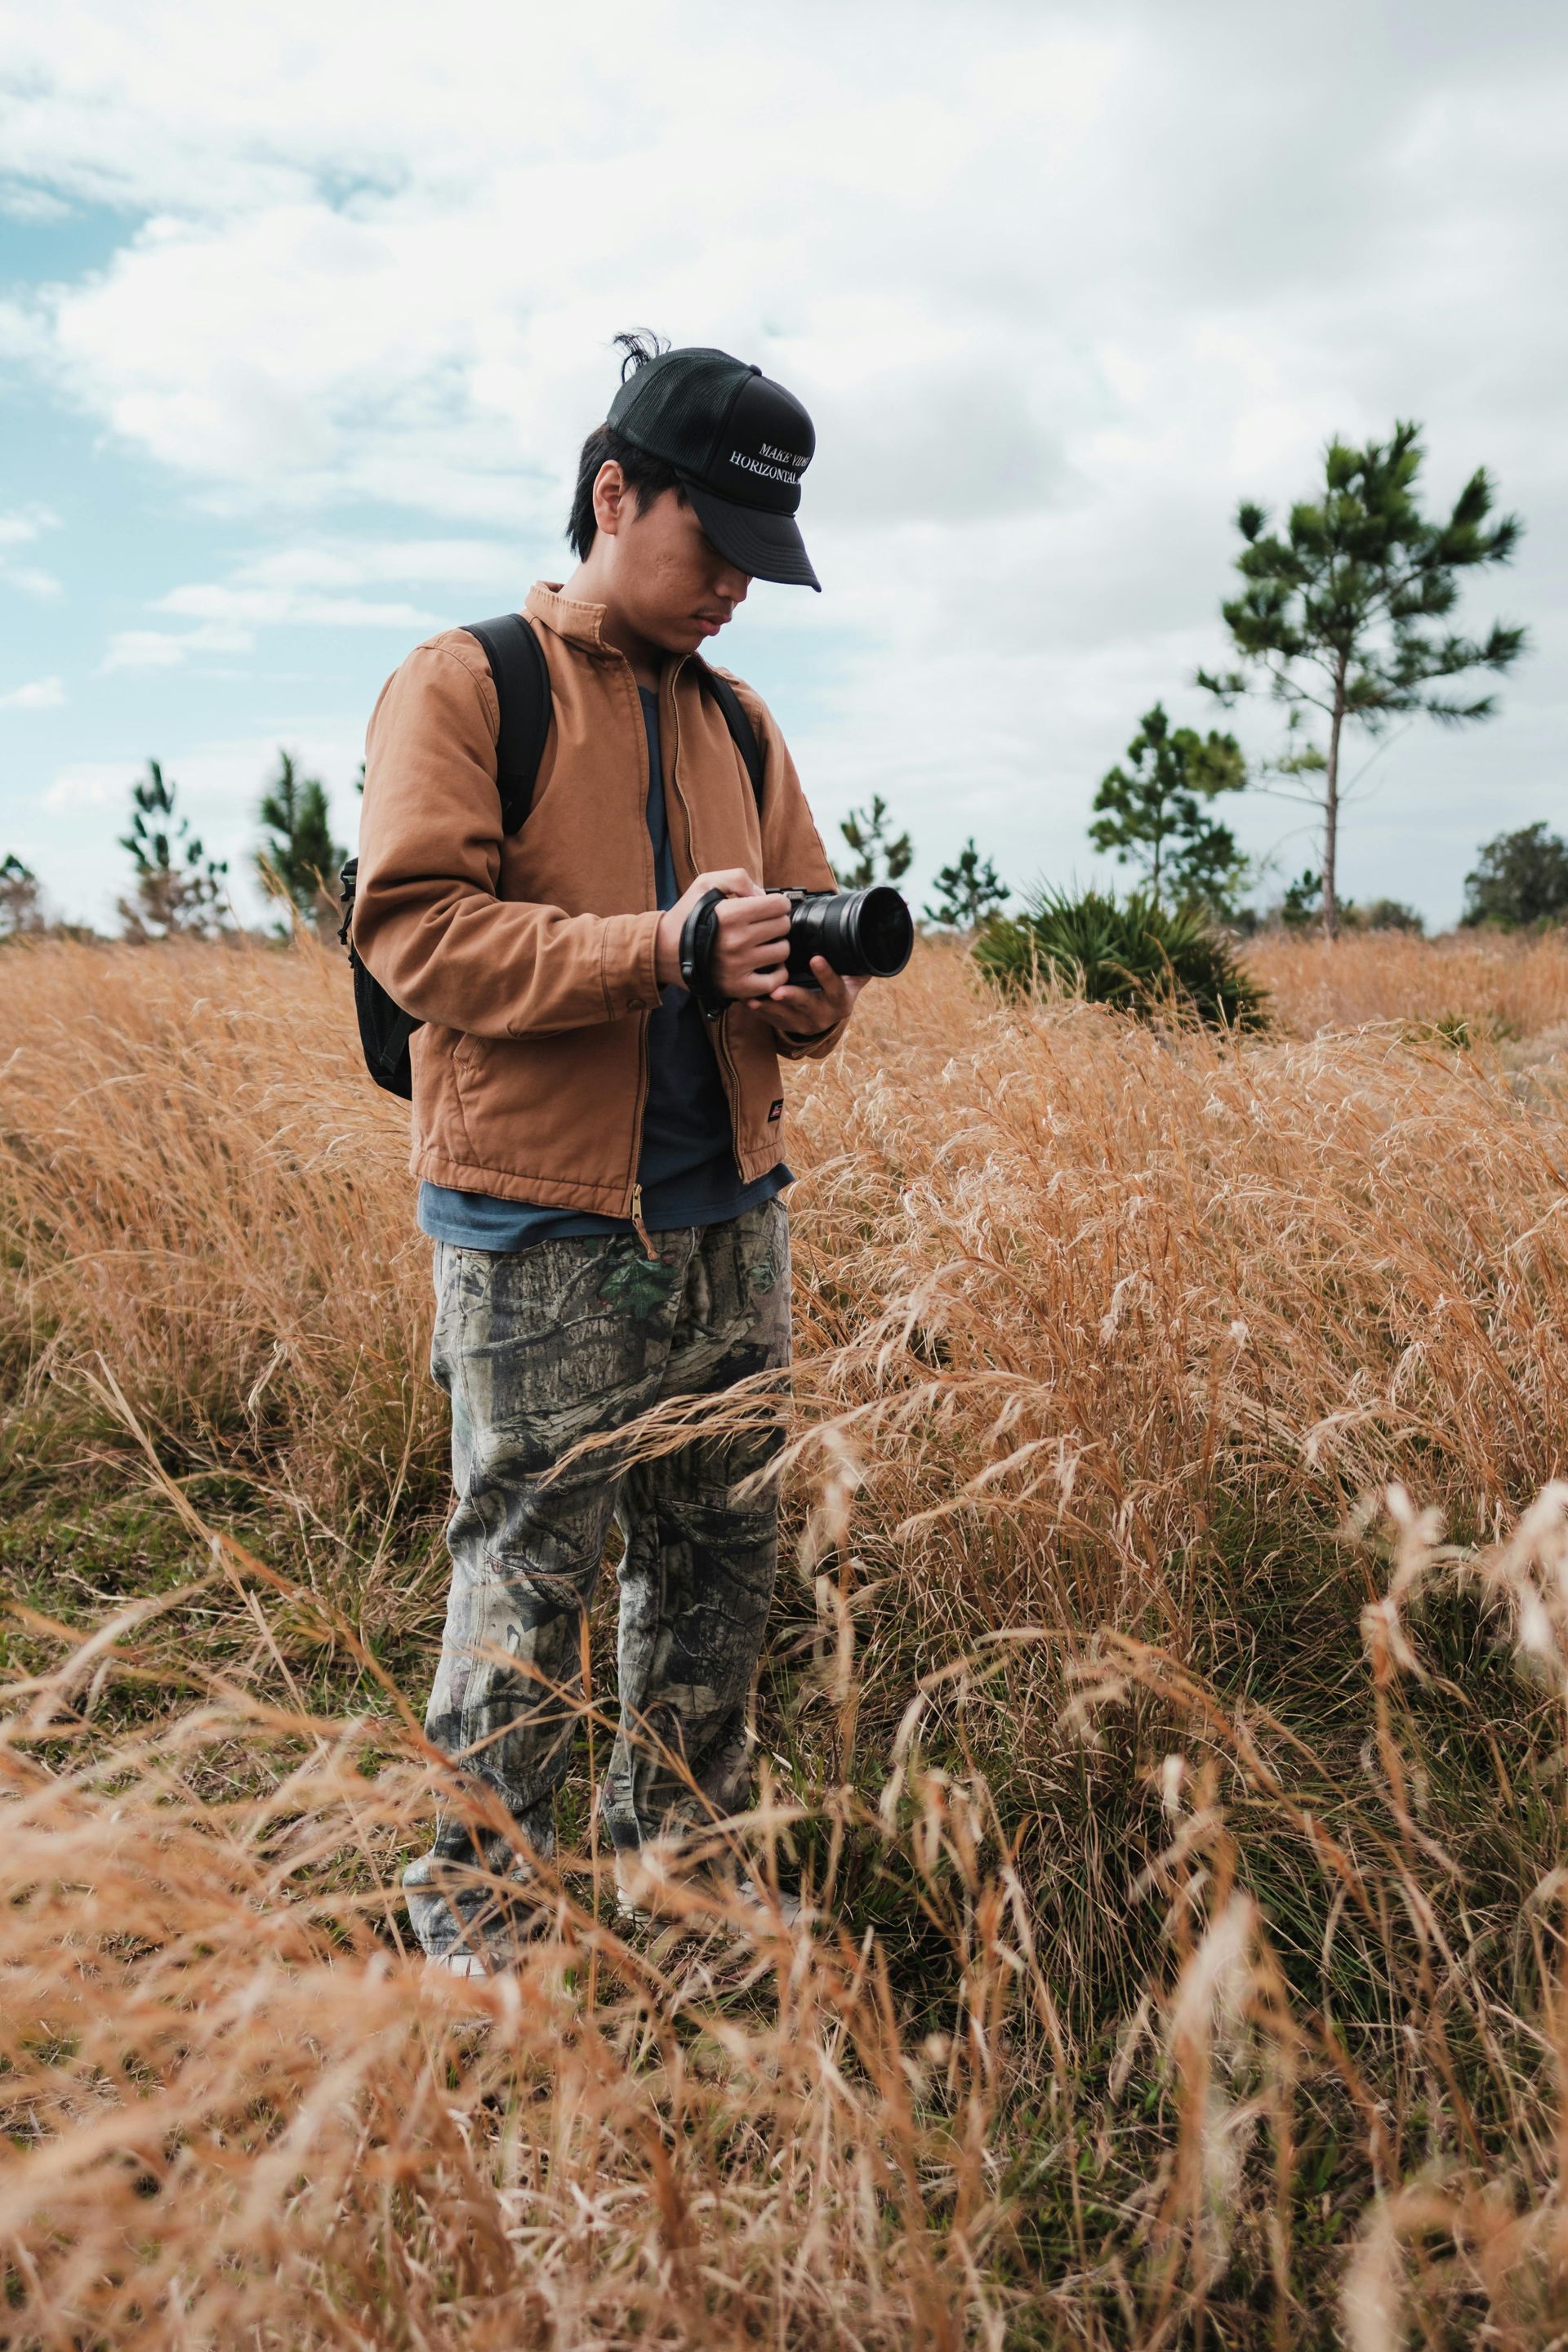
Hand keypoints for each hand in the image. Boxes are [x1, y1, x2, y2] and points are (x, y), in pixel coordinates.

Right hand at [656, 870, 791, 999]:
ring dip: (776, 945)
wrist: (663, 951)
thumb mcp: (705, 883)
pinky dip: (778, 973)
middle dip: (776, 921)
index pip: (778, 905)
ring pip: (782, 951)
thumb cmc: (687, 916)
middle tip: (762, 925)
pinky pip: (774, 981)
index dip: (777, 903)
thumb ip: (737, 879)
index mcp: (730, 914)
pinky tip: (768, 964)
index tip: (769, 907)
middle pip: (783, 926)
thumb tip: (764, 894)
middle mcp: (736, 941)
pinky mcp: (737, 986)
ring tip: (762, 944)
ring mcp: (738, 966)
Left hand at [745, 956, 866, 1040]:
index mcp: (840, 1002)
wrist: (825, 1021)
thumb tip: (873, 942)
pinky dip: (757, 1009)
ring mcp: (801, 1024)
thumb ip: (859, 967)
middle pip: (806, 1005)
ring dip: (767, 1005)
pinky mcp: (784, 1026)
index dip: (827, 974)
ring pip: (783, 1015)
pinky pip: (769, 1019)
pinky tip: (745, 998)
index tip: (817, 958)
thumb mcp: (852, 984)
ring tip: (752, 996)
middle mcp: (821, 1016)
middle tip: (777, 990)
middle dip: (791, 997)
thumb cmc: (837, 993)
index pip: (835, 988)